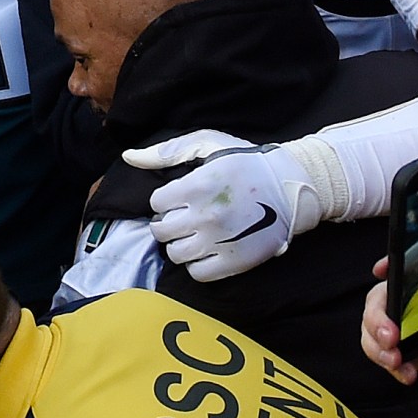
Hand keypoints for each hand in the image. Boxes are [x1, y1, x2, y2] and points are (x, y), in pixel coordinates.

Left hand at [125, 130, 300, 280]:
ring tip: (194, 234)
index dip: (165, 200)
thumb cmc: (246, 162)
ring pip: (176, 254)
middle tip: (182, 218)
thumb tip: (128, 157)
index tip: (178, 198)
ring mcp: (219, 241)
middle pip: (161, 231)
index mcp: (196, 186)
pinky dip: (196, 264)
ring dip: (180, 244)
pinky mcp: (234, 262)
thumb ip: (166, 152)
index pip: (156, 203)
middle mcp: (205, 215)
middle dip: (168, 223)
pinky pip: (198, 273)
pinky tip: (206, 250)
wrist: (290, 186)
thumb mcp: (207, 144)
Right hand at [362, 218, 417, 383]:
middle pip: (374, 302)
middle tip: (392, 337)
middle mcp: (398, 295)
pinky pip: (378, 353)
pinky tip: (408, 375)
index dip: (385, 266)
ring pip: (369, 331)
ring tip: (398, 361)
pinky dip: (391, 367)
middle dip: (377, 321)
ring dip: (378, 348)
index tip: (382, 271)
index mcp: (415, 275)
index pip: (393, 264)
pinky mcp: (393, 346)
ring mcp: (393, 322)